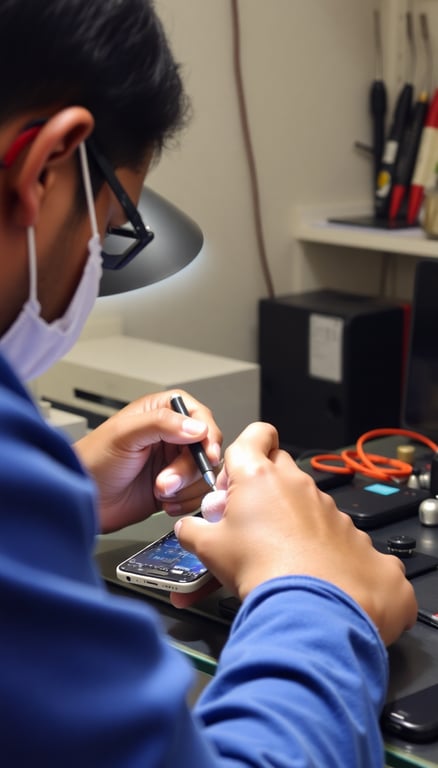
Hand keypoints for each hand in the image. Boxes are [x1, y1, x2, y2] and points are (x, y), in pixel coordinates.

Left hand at [74, 389, 221, 532]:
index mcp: (161, 413)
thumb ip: (161, 424)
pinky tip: (164, 502)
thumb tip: (197, 426)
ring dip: (185, 488)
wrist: (83, 501)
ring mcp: (174, 464)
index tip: (206, 454)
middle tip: (164, 481)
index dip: (207, 434)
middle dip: (188, 469)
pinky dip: (184, 502)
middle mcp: (171, 437)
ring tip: (159, 491)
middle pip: (205, 449)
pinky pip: (196, 495)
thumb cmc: (92, 462)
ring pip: (203, 474)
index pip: (200, 415)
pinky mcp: (174, 489)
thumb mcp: (124, 434)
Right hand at [174, 422, 416, 645]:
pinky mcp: (347, 530)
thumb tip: (187, 529)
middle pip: (276, 465)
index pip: (255, 434)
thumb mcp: (210, 549)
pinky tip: (301, 564)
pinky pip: (325, 525)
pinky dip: (313, 538)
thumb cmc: (262, 570)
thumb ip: (192, 531)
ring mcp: (325, 505)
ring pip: (301, 498)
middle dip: (260, 483)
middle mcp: (296, 483)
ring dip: (285, 513)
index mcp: (259, 476)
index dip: (244, 446)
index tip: (234, 471)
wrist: (314, 607)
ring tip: (270, 548)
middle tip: (243, 514)